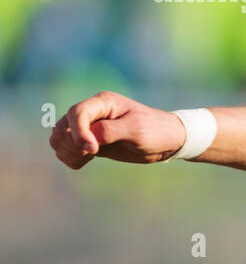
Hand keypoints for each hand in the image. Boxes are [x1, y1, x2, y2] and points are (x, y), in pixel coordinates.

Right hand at [49, 90, 186, 168]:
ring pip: (60, 137)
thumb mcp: (136, 131)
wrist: (167, 141)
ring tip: (86, 159)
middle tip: (92, 154)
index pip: (77, 113)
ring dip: (67, 150)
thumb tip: (87, 138)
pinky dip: (69, 157)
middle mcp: (93, 112)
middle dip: (71, 143)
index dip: (79, 132)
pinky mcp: (89, 141)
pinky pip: (65, 148)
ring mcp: (89, 126)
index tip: (93, 150)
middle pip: (63, 125)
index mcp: (104, 102)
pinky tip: (83, 162)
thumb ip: (110, 132)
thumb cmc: (155, 131)